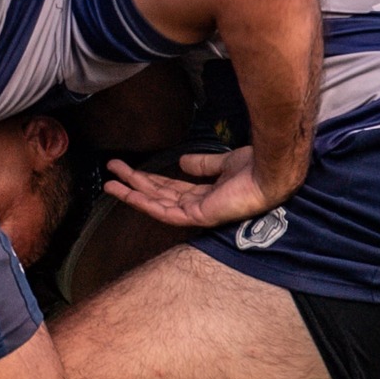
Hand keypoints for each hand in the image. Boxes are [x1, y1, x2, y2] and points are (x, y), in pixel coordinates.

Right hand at [102, 147, 294, 229]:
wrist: (271, 171)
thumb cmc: (256, 168)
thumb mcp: (224, 163)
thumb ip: (204, 165)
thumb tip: (182, 162)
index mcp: (206, 194)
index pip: (170, 189)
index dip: (149, 179)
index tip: (129, 170)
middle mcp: (198, 205)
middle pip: (158, 196)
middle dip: (133, 184)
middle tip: (110, 172)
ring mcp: (198, 213)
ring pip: (157, 204)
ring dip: (132, 194)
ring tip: (108, 183)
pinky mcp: (199, 216)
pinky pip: (167, 212)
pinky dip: (147, 204)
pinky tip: (130, 195)